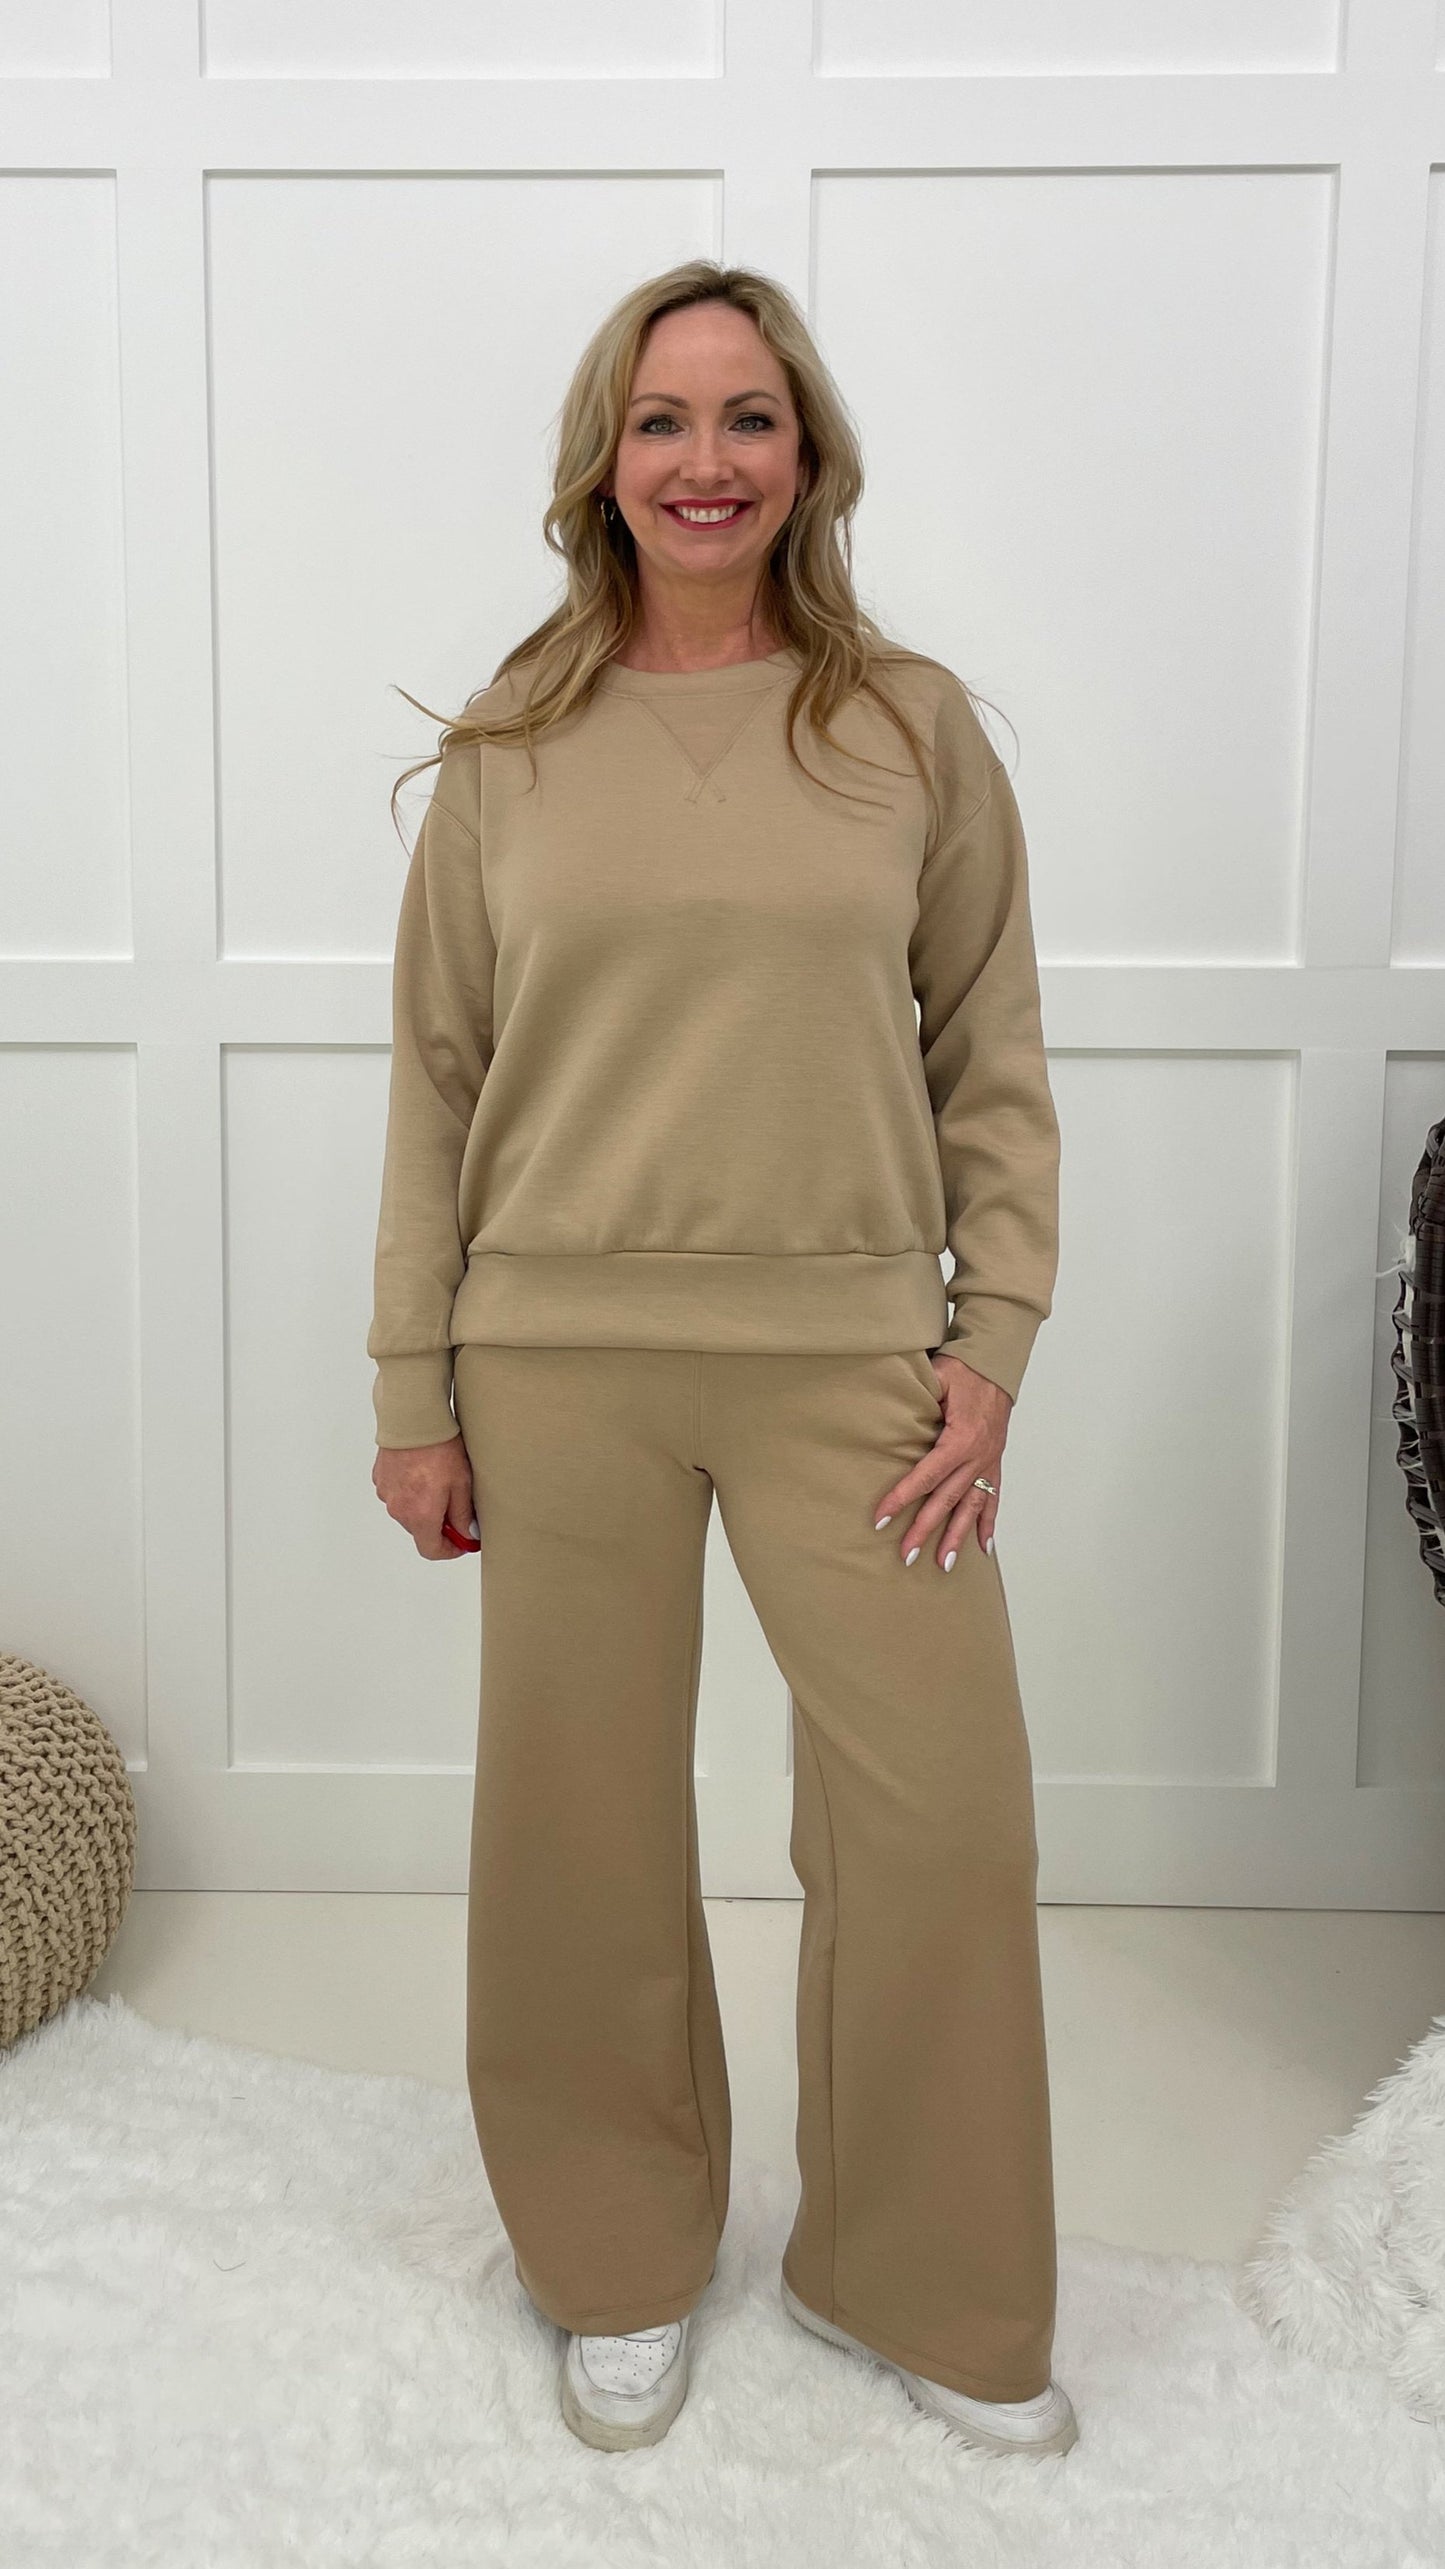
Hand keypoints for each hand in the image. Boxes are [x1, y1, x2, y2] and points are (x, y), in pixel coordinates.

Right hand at [372, 1431, 477, 1560]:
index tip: (462, 1541)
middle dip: (439, 1524)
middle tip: (457, 1504)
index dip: (450, 1550)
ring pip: (408, 1511)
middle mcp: (399, 1510)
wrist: (413, 1418)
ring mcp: (387, 1494)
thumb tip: (467, 1534)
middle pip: (420, 1530)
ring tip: (439, 1480)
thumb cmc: (440, 1449)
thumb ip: (463, 1515)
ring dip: (423, 1505)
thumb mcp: (462, 1483)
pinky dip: (411, 1490)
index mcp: (420, 1516)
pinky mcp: (380, 1479)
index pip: (432, 1550)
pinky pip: (398, 1494)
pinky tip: (423, 1471)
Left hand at [872, 1352, 1010, 1568]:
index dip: (902, 1497)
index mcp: (960, 1438)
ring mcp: (988, 1462)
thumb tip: (885, 1403)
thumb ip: (917, 1395)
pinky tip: (984, 1549)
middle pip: (947, 1500)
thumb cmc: (964, 1369)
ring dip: (957, 1537)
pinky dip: (989, 1524)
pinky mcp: (995, 1463)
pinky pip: (993, 1498)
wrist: (997, 1365)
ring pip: (971, 1507)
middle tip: (906, 1555)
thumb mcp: (937, 1376)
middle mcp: (976, 1456)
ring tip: (943, 1565)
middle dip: (925, 1529)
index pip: (926, 1475)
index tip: (881, 1518)